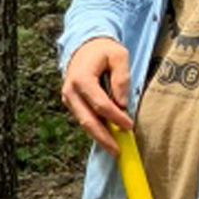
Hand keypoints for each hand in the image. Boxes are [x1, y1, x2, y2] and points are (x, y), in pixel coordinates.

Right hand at [60, 35, 133, 154]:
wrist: (83, 46)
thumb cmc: (102, 51)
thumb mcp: (118, 56)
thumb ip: (121, 78)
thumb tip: (122, 103)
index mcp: (82, 79)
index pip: (100, 104)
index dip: (115, 117)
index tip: (129, 126)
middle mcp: (71, 91)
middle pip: (87, 120)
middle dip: (103, 138)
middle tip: (118, 151)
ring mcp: (69, 99)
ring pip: (84, 123)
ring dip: (99, 137)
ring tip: (114, 149)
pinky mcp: (72, 104)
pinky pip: (84, 119)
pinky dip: (96, 130)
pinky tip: (108, 137)